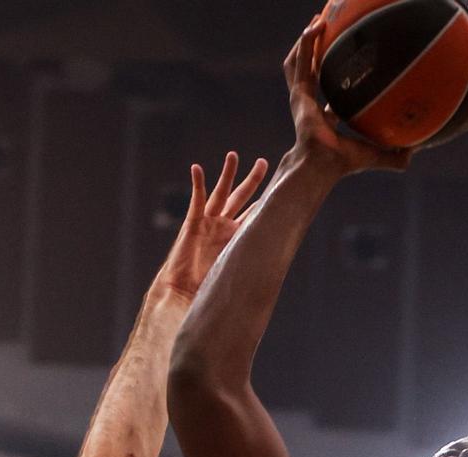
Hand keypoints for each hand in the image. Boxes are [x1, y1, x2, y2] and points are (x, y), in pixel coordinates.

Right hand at [153, 152, 269, 300]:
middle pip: (240, 196)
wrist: (185, 291)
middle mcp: (224, 225)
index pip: (255, 214)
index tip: (282, 188)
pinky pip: (196, 200)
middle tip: (263, 162)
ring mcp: (208, 222)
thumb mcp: (237, 270)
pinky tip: (197, 168)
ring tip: (233, 155)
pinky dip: (197, 184)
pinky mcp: (192, 223)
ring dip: (227, 174)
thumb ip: (252, 262)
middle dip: (252, 180)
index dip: (266, 201)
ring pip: (220, 192)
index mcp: (237, 236)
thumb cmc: (209, 285)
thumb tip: (277, 270)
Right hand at [285, 19, 412, 175]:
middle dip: (318, 51)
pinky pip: (299, 61)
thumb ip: (397, 156)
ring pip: (300, 61)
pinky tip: (317, 26)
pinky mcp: (298, 92)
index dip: (334, 79)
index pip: (328, 95)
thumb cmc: (346, 163)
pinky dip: (306, 43)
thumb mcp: (377, 156)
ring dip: (307, 41)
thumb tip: (420, 149)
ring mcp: (301, 97)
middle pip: (313, 70)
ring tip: (319, 21)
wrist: (324, 164)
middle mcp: (311, 105)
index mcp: (325, 118)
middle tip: (328, 31)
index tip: (344, 64)